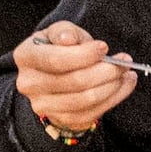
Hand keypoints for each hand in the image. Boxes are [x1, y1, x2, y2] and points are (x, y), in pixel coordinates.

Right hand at [12, 18, 135, 138]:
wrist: (55, 76)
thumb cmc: (60, 48)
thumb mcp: (60, 32)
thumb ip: (65, 32)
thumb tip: (68, 39)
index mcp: (25, 56)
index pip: (55, 59)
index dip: (84, 55)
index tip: (104, 48)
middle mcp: (29, 83)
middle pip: (74, 81)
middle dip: (105, 70)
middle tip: (124, 61)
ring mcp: (44, 105)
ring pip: (86, 99)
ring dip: (113, 85)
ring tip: (125, 72)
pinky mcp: (62, 119)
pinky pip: (94, 112)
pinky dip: (115, 97)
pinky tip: (124, 84)